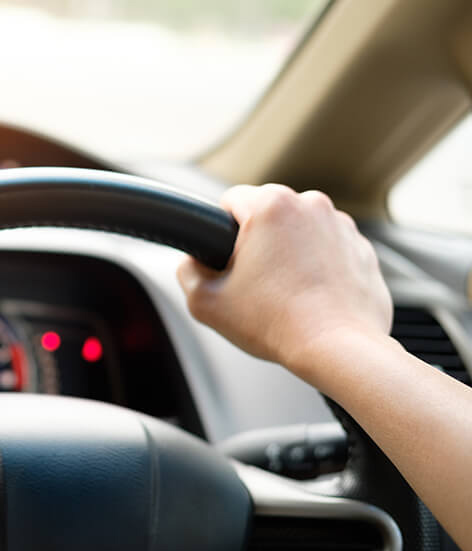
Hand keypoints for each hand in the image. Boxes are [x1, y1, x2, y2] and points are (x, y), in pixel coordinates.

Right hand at [176, 184, 391, 375]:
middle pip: (268, 215)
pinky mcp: (363, 250)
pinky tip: (310, 298)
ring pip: (300, 232)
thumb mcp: (204, 301)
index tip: (226, 260)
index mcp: (271, 205)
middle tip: (253, 282)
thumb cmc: (276, 323)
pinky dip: (318, 268)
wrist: (337, 350)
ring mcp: (343, 226)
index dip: (219, 233)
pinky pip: (329, 250)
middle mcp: (312, 205)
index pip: (230, 201)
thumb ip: (187, 270)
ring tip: (285, 293)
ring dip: (289, 253)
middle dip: (258, 242)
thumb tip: (194, 262)